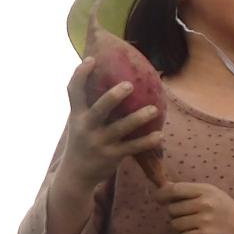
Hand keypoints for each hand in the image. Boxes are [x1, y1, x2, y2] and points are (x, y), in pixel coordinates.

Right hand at [59, 58, 160, 190]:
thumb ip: (90, 106)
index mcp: (76, 115)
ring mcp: (99, 143)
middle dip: (113, 97)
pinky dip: (147, 142)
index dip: (80, 74)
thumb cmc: (83, 141)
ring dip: (138, 119)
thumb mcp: (79, 123)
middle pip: (98, 109)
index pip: (74, 91)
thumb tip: (108, 80)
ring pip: (120, 129)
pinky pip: (132, 148)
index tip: (91, 59)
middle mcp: (85, 128)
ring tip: (154, 109)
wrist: (76, 174)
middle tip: (129, 85)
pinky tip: (160, 135)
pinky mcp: (111, 156)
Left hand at [157, 182, 233, 233]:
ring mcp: (205, 220)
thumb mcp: (212, 194)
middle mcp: (204, 203)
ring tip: (196, 226)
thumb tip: (162, 188)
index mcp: (205, 190)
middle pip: (172, 209)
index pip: (174, 189)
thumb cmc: (226, 210)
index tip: (159, 199)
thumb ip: (189, 191)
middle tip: (190, 216)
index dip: (162, 194)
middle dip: (176, 214)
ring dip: (182, 227)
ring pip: (175, 224)